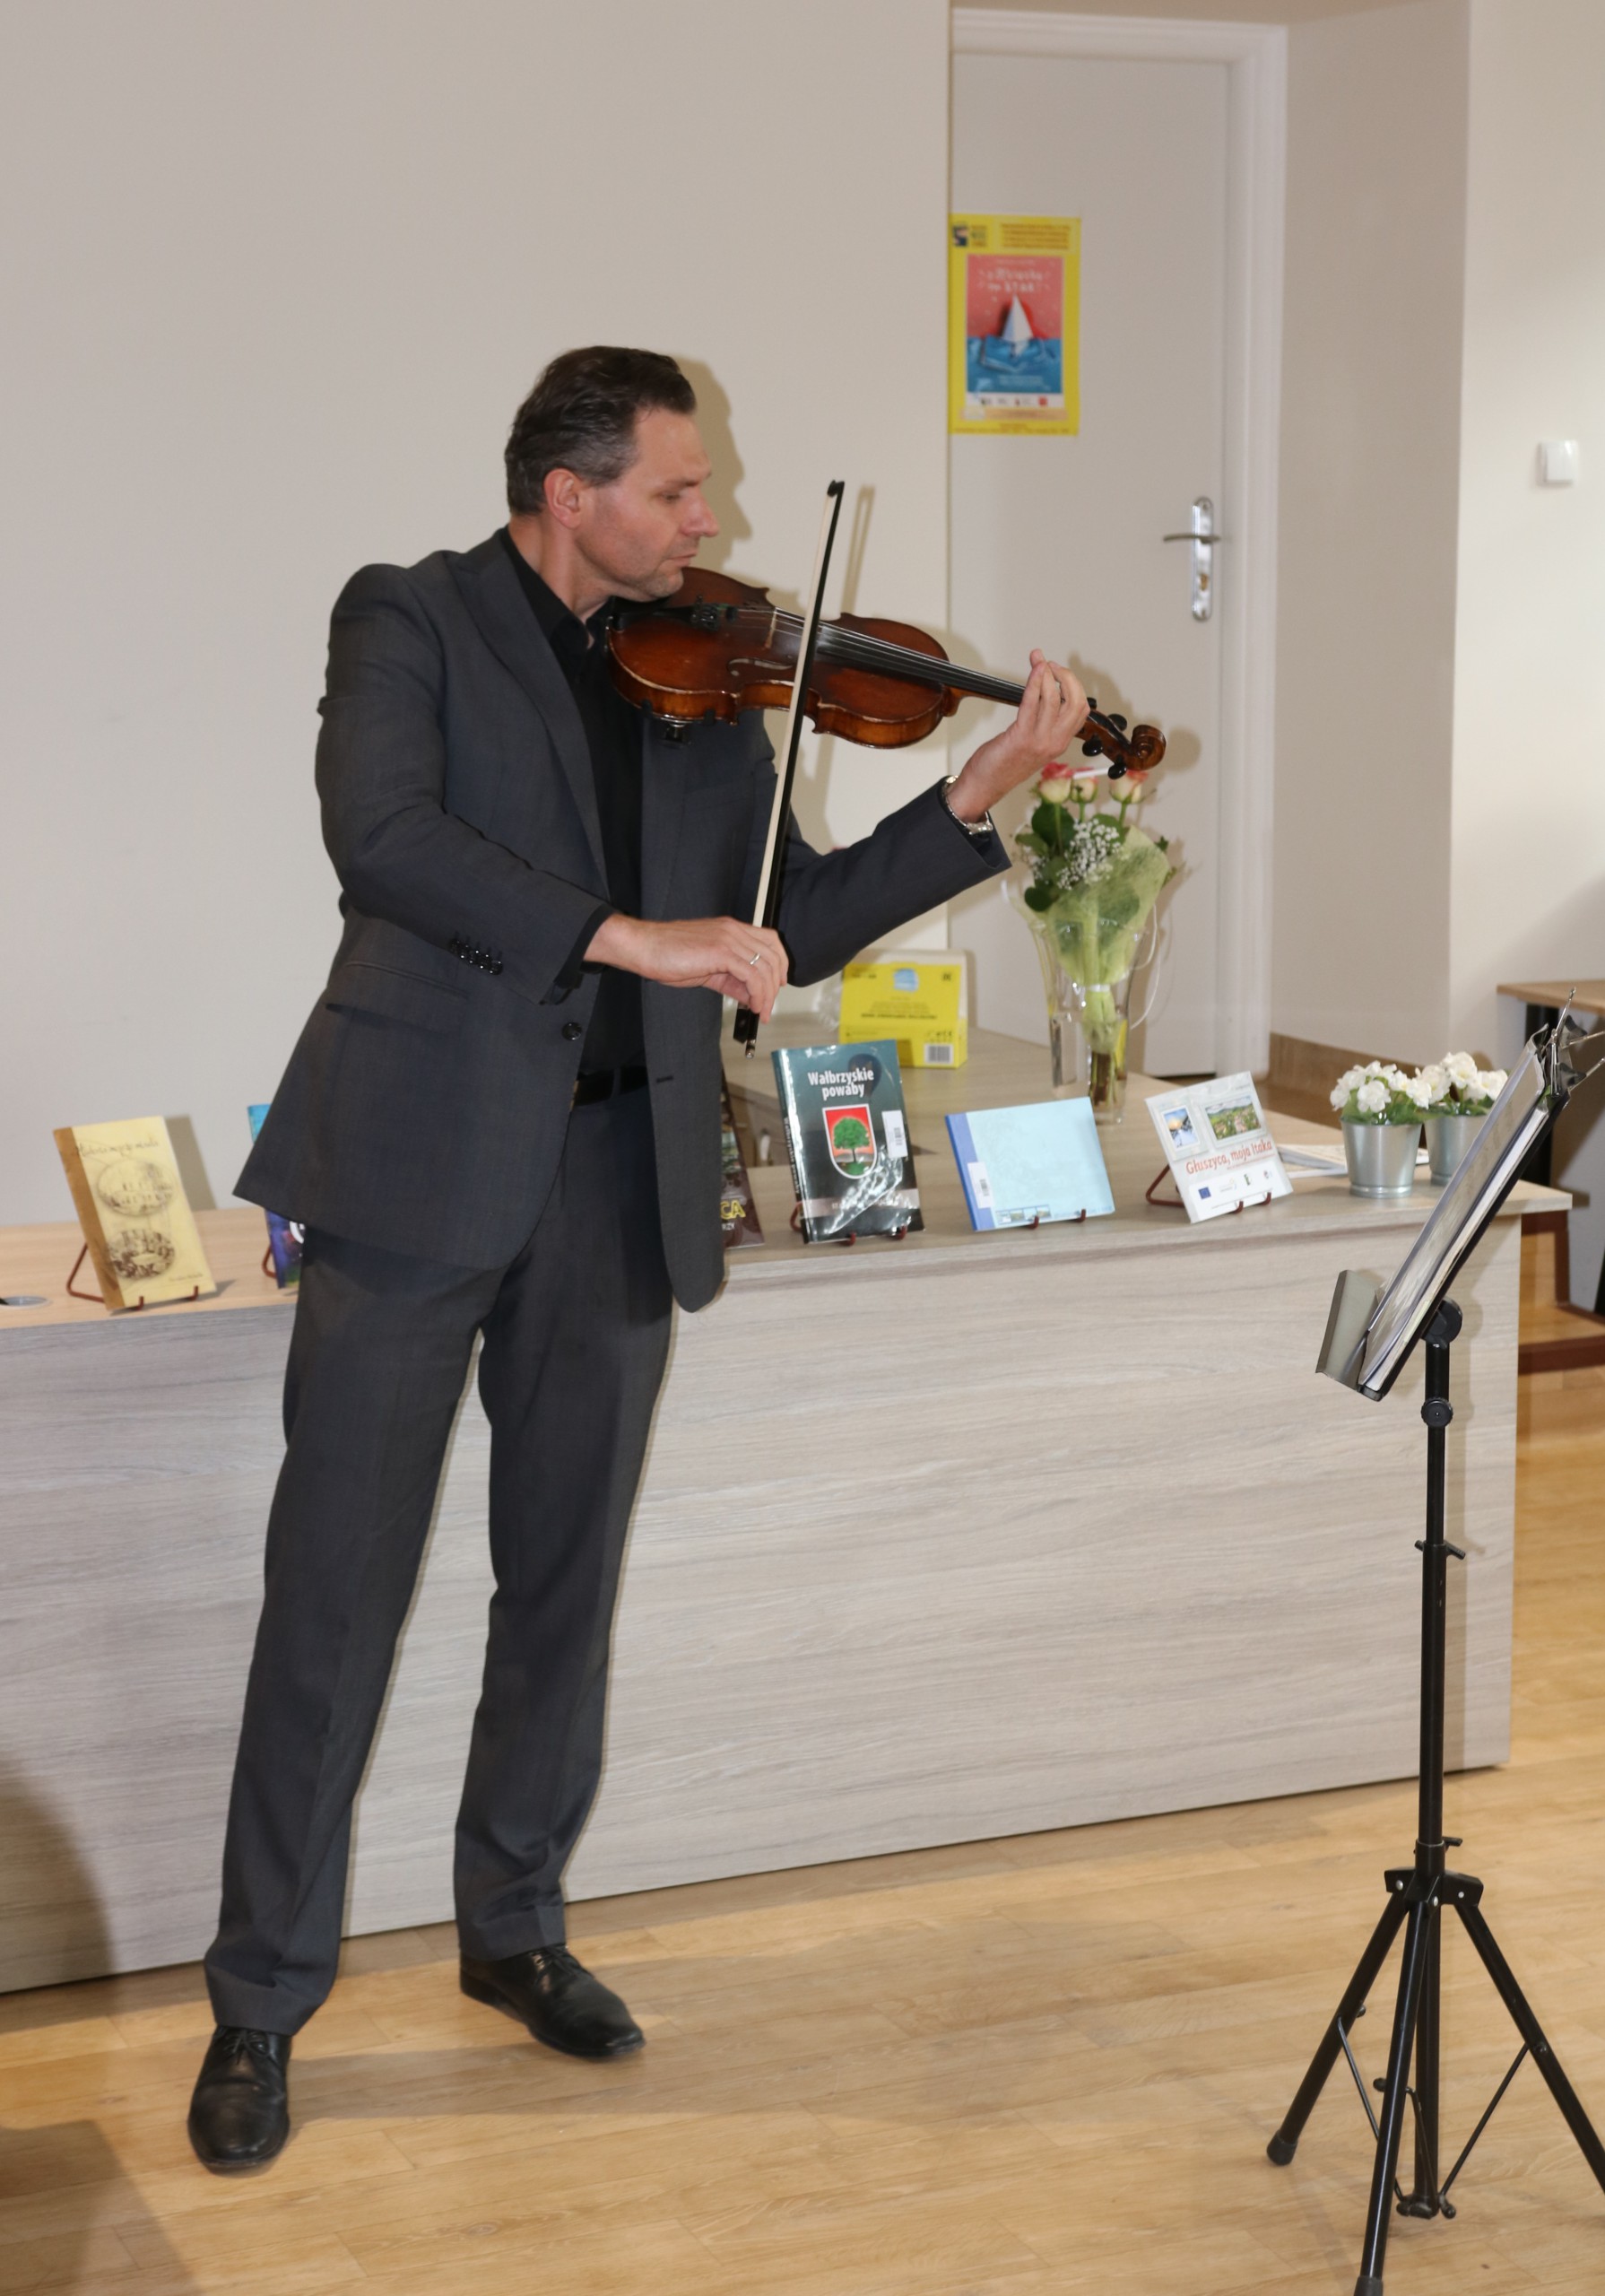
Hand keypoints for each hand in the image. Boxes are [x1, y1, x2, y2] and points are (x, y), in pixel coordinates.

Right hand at [586, 913, 788, 1019]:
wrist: (645, 947)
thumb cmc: (667, 954)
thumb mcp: (707, 969)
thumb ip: (731, 980)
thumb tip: (748, 995)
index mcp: (731, 929)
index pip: (770, 940)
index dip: (780, 962)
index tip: (778, 984)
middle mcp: (734, 930)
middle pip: (773, 954)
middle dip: (775, 984)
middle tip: (768, 1006)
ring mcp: (729, 939)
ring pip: (765, 967)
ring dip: (767, 994)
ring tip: (760, 1011)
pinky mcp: (722, 951)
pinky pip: (752, 975)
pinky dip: (757, 994)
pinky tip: (751, 1005)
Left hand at [945, 650, 1088, 821]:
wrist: (986, 784)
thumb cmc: (1004, 762)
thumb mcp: (1031, 742)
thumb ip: (1041, 721)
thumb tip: (1041, 692)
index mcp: (1060, 742)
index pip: (1081, 709)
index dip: (1074, 685)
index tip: (1059, 672)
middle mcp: (1055, 742)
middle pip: (1075, 701)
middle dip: (1066, 676)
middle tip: (1050, 664)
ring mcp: (1040, 741)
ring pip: (1054, 699)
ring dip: (1046, 674)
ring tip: (1038, 662)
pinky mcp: (1021, 737)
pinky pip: (1032, 703)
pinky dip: (1034, 682)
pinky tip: (1034, 670)